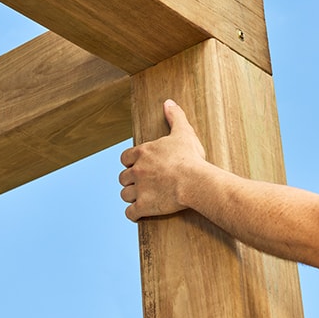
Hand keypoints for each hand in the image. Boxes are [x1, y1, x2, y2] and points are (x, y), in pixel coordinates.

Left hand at [119, 99, 207, 221]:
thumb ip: (175, 116)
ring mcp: (139, 189)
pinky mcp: (144, 206)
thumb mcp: (183, 132)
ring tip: (141, 198)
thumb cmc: (190, 157)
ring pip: (125, 195)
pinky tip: (139, 213)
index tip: (138, 166)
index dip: (130, 163)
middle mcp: (137, 170)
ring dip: (131, 197)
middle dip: (130, 181)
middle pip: (123, 177)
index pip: (125, 158)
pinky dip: (134, 214)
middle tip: (142, 183)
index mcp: (143, 153)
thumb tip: (168, 102)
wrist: (195, 181)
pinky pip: (130, 213)